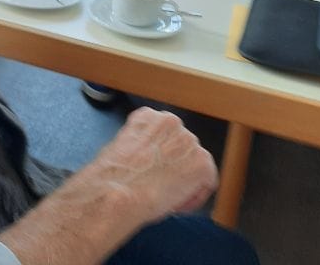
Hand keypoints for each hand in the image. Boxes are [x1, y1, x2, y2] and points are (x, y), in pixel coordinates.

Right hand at [90, 107, 217, 221]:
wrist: (118, 191)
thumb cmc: (113, 176)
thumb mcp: (121, 147)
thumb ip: (141, 146)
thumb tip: (149, 160)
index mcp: (148, 116)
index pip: (165, 133)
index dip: (162, 156)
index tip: (157, 170)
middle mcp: (171, 122)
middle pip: (182, 146)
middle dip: (176, 166)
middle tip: (164, 185)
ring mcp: (189, 140)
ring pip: (195, 163)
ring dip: (186, 181)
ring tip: (168, 197)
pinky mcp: (202, 163)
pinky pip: (207, 182)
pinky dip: (195, 196)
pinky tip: (176, 203)